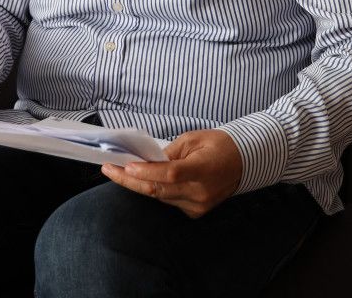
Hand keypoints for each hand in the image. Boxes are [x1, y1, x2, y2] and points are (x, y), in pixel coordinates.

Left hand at [101, 129, 242, 217]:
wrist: (243, 162)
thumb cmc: (218, 144)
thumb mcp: (193, 138)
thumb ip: (169, 152)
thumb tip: (146, 161)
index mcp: (203, 169)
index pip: (170, 173)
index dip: (146, 171)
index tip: (126, 165)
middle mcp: (200, 192)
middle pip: (158, 190)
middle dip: (130, 180)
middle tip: (109, 169)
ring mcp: (198, 205)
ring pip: (160, 197)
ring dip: (139, 184)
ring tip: (120, 171)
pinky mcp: (196, 212)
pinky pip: (169, 201)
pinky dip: (156, 190)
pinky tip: (144, 180)